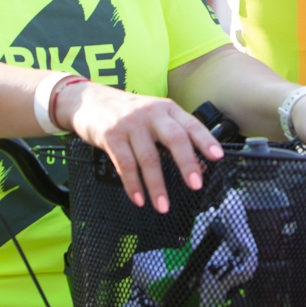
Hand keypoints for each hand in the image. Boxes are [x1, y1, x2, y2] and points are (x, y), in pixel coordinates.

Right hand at [54, 81, 222, 213]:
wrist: (88, 100)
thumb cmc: (126, 112)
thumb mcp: (152, 113)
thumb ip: (171, 133)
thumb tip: (196, 164)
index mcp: (166, 108)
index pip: (190, 124)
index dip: (205, 140)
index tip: (217, 156)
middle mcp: (150, 114)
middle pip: (173, 138)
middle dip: (186, 162)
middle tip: (195, 185)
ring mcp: (130, 124)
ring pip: (148, 157)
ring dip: (157, 185)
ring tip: (163, 207)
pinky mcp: (111, 136)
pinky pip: (124, 164)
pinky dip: (133, 185)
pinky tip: (139, 199)